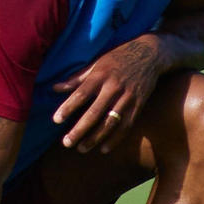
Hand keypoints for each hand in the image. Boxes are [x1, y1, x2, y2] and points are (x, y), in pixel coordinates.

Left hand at [53, 37, 164, 152]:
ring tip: (81, 148)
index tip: (56, 120)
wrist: (149, 54)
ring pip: (109, 123)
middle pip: (94, 113)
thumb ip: (77, 78)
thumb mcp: (97, 63)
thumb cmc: (118, 58)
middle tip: (67, 142)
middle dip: (79, 130)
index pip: (81, 94)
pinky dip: (115, 139)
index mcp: (100, 75)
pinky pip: (126, 126)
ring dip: (95, 138)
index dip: (68, 108)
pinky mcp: (138, 105)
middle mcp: (113, 88)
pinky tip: (104, 148)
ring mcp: (127, 98)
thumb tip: (55, 88)